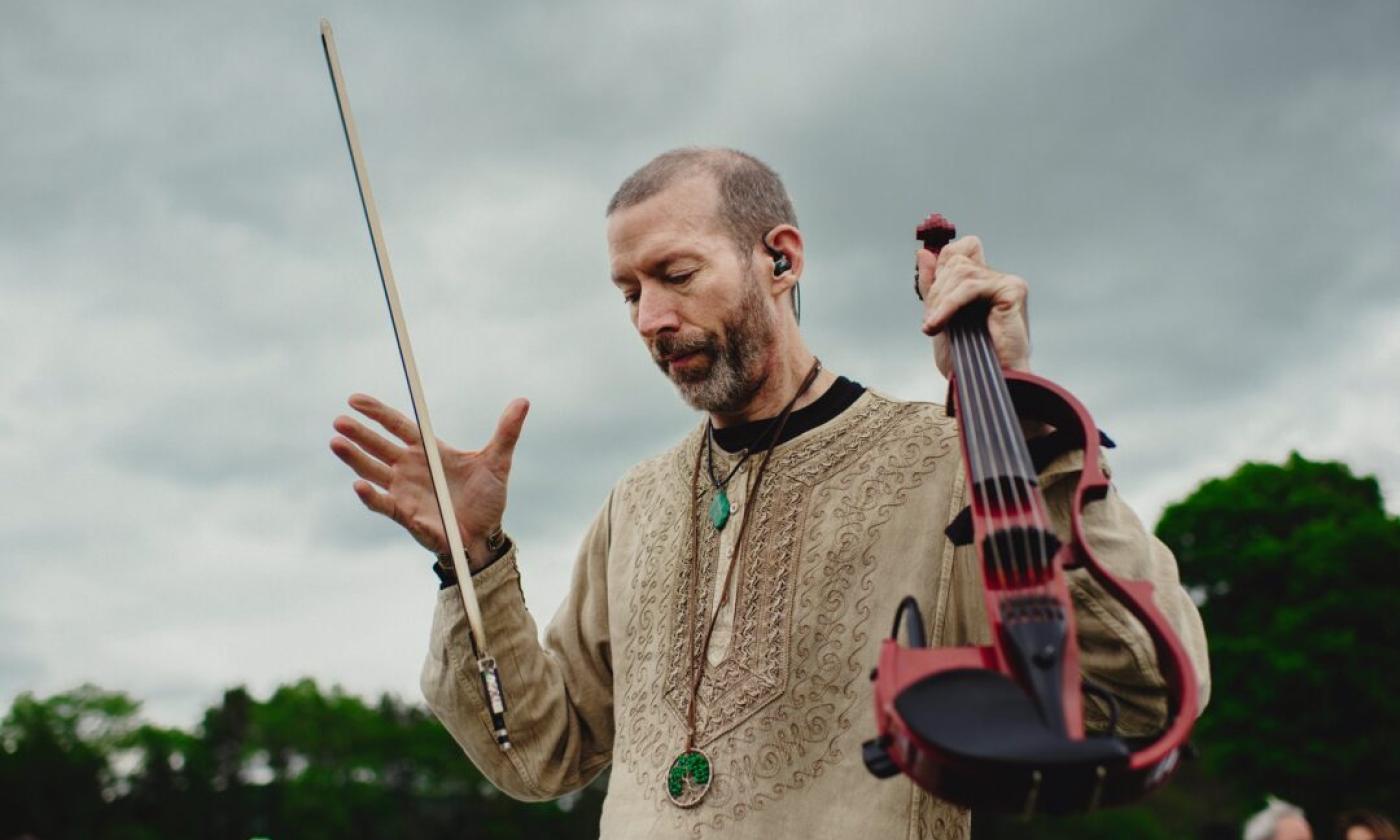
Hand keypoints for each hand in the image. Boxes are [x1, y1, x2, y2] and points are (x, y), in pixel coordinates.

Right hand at [329, 393, 528, 571]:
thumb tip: (523, 402)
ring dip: (354, 459)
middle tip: (339, 420)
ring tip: (336, 443)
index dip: (377, 412)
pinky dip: (371, 497)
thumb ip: (506, 432)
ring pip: (372, 472)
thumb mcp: (498, 462)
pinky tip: (359, 486)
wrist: (486, 536)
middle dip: (358, 433)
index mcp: (428, 451)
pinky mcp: (405, 515)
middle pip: (378, 446)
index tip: (354, 398)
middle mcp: (410, 469)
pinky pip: (383, 504)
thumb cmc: (488, 499)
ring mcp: (404, 491)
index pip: (397, 425)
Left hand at [916, 235, 1031, 377]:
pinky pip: (971, 286)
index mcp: (980, 283)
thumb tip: (922, 253)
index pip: (957, 250)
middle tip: (933, 322)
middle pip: (955, 260)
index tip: (930, 300)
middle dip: (937, 291)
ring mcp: (1006, 282)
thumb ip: (933, 286)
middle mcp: (995, 278)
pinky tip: (939, 324)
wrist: (986, 383)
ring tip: (935, 326)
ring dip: (941, 300)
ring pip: (961, 271)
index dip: (939, 266)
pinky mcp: (1012, 289)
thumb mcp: (940, 318)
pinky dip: (950, 304)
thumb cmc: (968, 359)